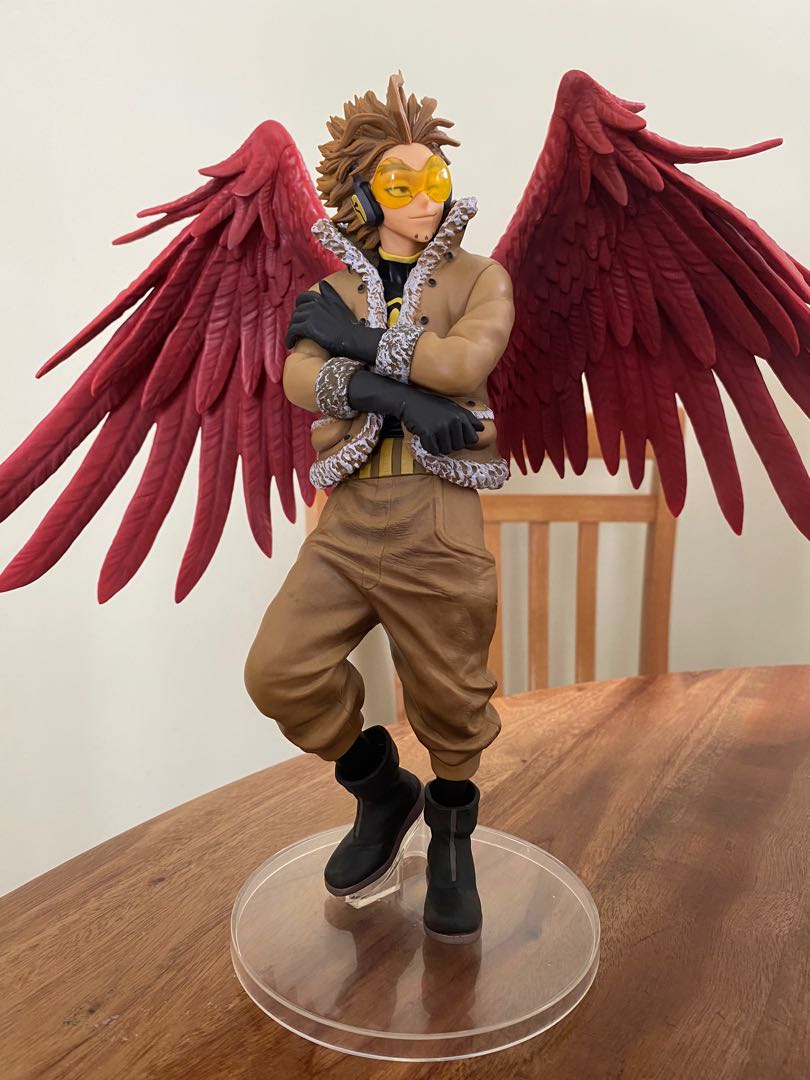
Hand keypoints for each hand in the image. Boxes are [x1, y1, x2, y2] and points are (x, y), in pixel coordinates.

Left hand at [285, 280, 383, 363]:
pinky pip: (293, 331)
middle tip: (297, 331)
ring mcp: (310, 315)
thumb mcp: (340, 305)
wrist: (352, 338)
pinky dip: (290, 337)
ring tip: (293, 338)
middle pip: (297, 311)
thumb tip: (322, 283)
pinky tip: (291, 344)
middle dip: (296, 321)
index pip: (303, 298)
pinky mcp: (307, 327)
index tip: (300, 316)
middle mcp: (314, 304)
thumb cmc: (349, 325)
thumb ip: (330, 294)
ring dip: (292, 330)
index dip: (299, 307)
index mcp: (321, 298)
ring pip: (293, 321)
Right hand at [346, 369, 483, 455]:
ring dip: (438, 446)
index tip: (453, 435)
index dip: (463, 440)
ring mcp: (441, 427)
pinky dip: (429, 447)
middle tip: (439, 433)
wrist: (409, 402)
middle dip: (450, 444)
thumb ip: (467, 418)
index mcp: (461, 415)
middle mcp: (453, 421)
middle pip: (459, 447)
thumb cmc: (431, 405)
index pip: (472, 439)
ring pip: (446, 450)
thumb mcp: (451, 407)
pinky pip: (433, 450)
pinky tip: (425, 438)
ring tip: (432, 434)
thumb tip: (481, 428)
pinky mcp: (428, 433)